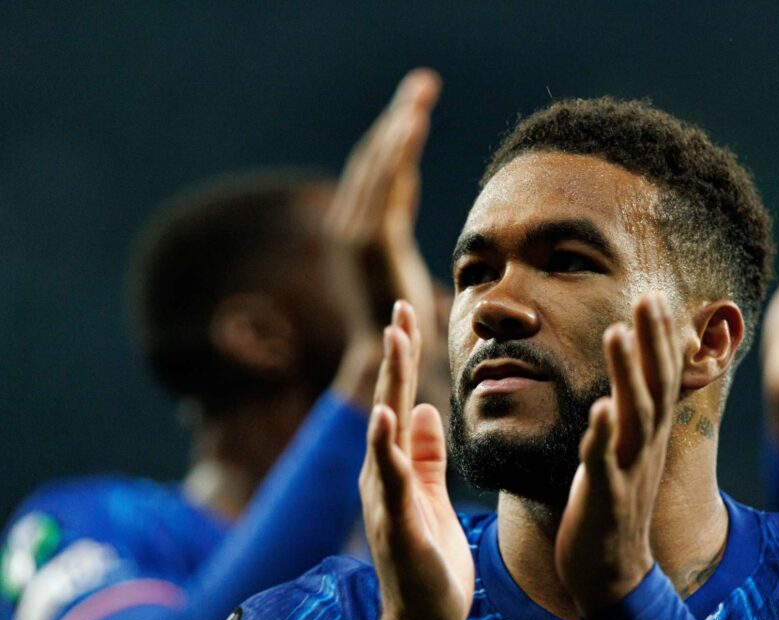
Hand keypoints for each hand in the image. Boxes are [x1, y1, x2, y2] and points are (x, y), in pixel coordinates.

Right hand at [330, 69, 442, 409]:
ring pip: (380, 166)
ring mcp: (356, 234)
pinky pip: (387, 186)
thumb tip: (403, 231)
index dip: (392, 140)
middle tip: (422, 85)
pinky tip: (414, 123)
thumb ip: (397, 246)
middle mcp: (348, 228)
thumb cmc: (402, 332)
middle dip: (397, 121)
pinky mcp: (372, 243)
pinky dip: (399, 152)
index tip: (412, 109)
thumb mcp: (401, 276)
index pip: (374, 175)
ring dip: (400, 126)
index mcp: (355, 234)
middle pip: (373, 161)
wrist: (387, 366)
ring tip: (422, 92)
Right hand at [359, 301, 473, 619]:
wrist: (426, 619)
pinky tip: (387, 415)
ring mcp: (385, 498)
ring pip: (386, 429)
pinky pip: (390, 479)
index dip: (405, 359)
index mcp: (396, 466)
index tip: (410, 315)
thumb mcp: (431, 494)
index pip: (400, 399)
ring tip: (395, 338)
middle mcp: (383, 475)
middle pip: (389, 402)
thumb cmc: (429, 558)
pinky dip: (386, 446)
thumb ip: (426, 453)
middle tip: (402, 306)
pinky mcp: (396, 524)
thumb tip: (423, 407)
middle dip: (397, 355)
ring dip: (391, 382)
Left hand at [554, 292, 682, 615]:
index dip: (660, 337)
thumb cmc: (613, 501)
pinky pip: (606, 463)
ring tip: (617, 333)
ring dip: (627, 373)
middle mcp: (646, 446)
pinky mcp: (607, 498)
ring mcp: (629, 471)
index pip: (661, 377)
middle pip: (657, 386)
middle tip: (648, 297)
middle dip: (653, 340)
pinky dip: (604, 436)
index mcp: (648, 434)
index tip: (654, 294)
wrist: (610, 571)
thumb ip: (630, 413)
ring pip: (634, 416)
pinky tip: (600, 409)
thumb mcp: (627, 451)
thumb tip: (630, 373)